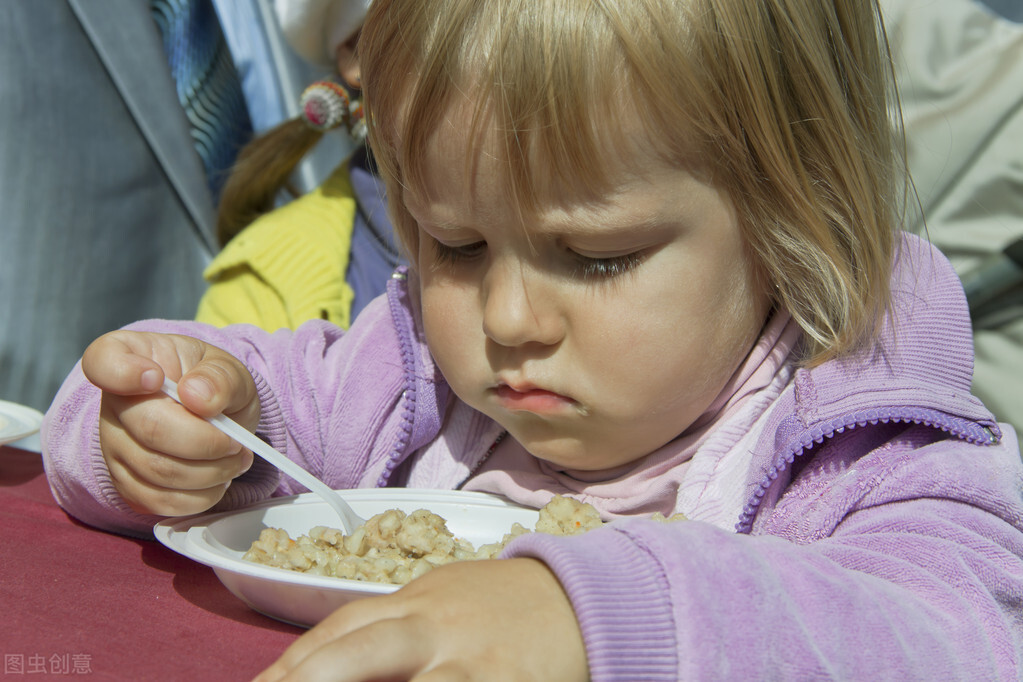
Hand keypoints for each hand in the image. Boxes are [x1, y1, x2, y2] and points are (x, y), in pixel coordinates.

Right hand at [82, 330, 260, 516]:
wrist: (211, 415)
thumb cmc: (211, 384)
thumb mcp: (226, 368)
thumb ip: (219, 377)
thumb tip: (198, 396)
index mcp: (128, 356)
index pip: (103, 360)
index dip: (124, 372)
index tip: (155, 377)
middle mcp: (112, 403)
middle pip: (151, 429)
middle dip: (208, 441)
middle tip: (237, 442)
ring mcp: (113, 446)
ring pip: (159, 472)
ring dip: (211, 472)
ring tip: (235, 458)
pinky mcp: (126, 484)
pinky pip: (160, 500)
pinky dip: (201, 495)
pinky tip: (218, 478)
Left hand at [254, 558, 589, 681]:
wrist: (582, 597)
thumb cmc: (497, 607)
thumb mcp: (438, 602)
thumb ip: (388, 628)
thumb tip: (318, 663)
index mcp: (412, 602)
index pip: (337, 630)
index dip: (289, 665)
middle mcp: (436, 626)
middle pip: (360, 649)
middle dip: (309, 678)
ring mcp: (474, 660)